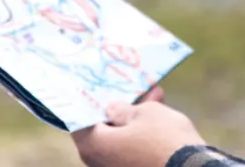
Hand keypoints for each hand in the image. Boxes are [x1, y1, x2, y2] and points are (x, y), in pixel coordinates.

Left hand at [72, 88, 203, 166]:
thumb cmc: (163, 138)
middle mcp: (99, 163)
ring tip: (157, 96)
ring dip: (136, 118)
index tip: (100, 86)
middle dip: (121, 106)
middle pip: (104, 128)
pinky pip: (132, 149)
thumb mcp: (145, 112)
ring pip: (121, 138)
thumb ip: (124, 108)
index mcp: (93, 145)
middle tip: (136, 88)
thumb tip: (112, 109)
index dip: (91, 100)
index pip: (81, 118)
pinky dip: (142, 134)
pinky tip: (161, 115)